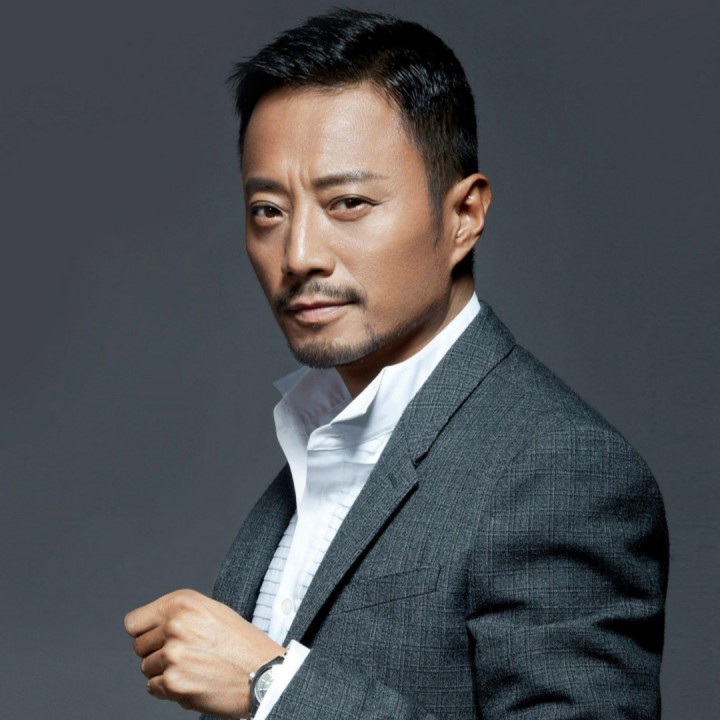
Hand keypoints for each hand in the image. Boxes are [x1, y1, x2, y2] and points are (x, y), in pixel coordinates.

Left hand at [124, 588, 284, 717]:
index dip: (146, 632)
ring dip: (164, 672)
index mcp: (183, 603)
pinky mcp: (173, 682)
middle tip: (185, 655)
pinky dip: (169, 689)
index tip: (157, 638)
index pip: (133, 622)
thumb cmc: (241, 643)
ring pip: (146, 668)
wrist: (263, 673)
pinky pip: (153, 688)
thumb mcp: (212, 612)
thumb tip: (149, 628)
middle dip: (157, 653)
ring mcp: (173, 654)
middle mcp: (175, 625)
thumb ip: (179, 615)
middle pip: (139, 647)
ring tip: (193, 667)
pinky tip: (193, 681)